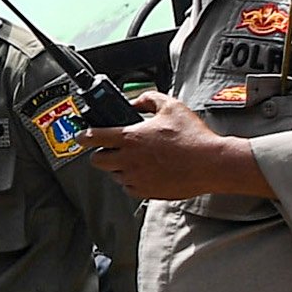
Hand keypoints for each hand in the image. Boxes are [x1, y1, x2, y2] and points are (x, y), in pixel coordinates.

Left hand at [84, 92, 268, 201]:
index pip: (94, 137)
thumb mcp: (171, 106)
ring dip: (118, 167)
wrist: (211, 164)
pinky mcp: (145, 192)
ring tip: (135, 159)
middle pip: (97, 161)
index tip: (80, 136)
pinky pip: (128, 187)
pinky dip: (131, 180)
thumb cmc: (194, 137)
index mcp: (130, 138)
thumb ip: (148, 99)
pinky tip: (145, 171)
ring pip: (113, 174)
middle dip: (100, 154)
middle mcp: (129, 160)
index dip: (83, 136)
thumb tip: (136, 101)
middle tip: (111, 149)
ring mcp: (136, 178)